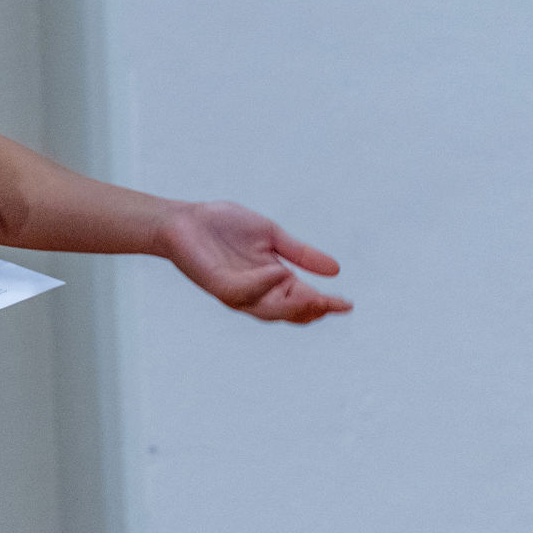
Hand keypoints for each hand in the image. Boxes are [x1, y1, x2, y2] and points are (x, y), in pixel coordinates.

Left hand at [156, 200, 350, 323]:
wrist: (185, 219)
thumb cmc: (224, 226)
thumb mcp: (271, 235)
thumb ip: (299, 253)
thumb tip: (336, 270)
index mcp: (271, 281)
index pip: (302, 301)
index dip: (325, 305)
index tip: (347, 304)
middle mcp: (256, 293)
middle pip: (290, 313)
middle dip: (313, 310)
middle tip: (335, 304)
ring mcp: (237, 292)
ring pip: (269, 311)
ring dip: (292, 305)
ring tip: (316, 297)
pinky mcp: (219, 286)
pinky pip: (244, 293)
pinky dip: (263, 284)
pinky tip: (278, 272)